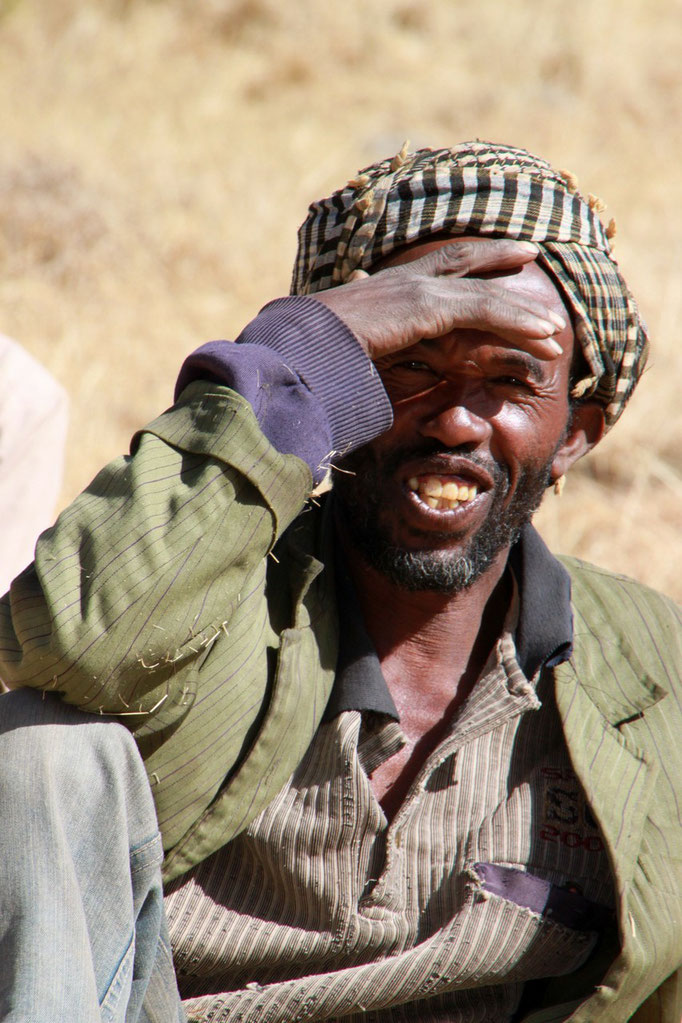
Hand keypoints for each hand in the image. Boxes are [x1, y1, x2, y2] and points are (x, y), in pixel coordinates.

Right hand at [311, 239, 565, 361]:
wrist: (297, 348)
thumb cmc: (310, 354)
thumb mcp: (338, 345)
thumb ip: (354, 339)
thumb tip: (349, 332)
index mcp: (382, 289)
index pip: (429, 266)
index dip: (463, 259)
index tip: (483, 258)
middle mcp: (403, 281)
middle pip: (461, 260)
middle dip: (498, 257)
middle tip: (528, 254)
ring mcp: (417, 290)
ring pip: (482, 293)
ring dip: (522, 312)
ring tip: (554, 327)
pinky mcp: (427, 308)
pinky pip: (483, 311)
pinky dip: (517, 322)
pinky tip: (544, 334)